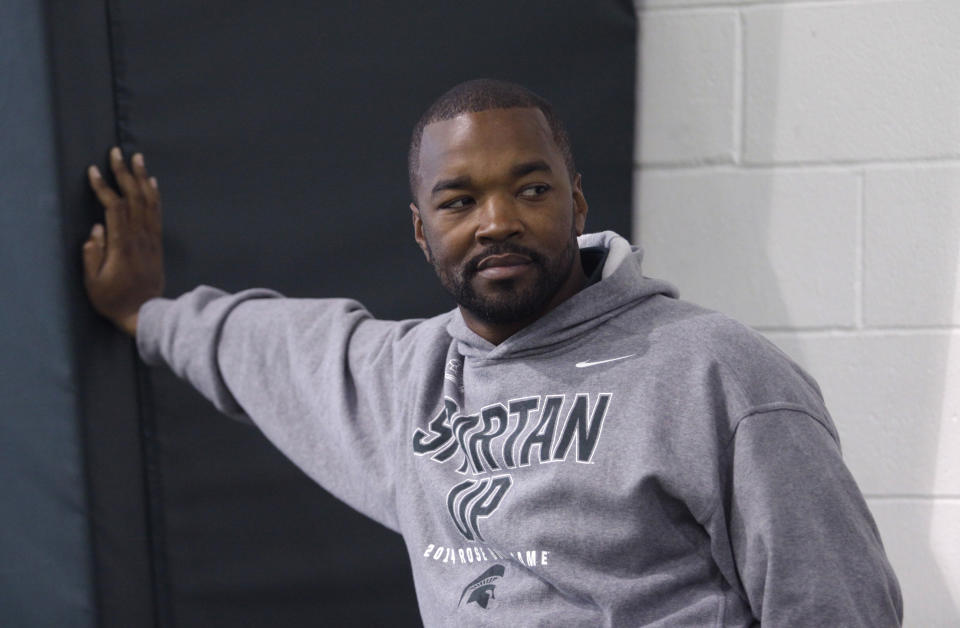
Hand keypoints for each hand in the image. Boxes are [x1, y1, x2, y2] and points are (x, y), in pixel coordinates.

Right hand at [83, 147, 164, 336]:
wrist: (146, 313)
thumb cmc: (114, 300)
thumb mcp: (94, 283)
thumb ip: (92, 255)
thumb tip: (95, 229)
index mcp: (121, 245)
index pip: (114, 208)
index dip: (104, 188)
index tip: (93, 171)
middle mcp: (139, 237)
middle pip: (133, 198)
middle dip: (124, 173)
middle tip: (116, 152)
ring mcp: (151, 239)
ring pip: (148, 202)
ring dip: (142, 178)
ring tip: (138, 157)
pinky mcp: (157, 243)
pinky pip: (157, 213)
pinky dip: (154, 195)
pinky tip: (152, 182)